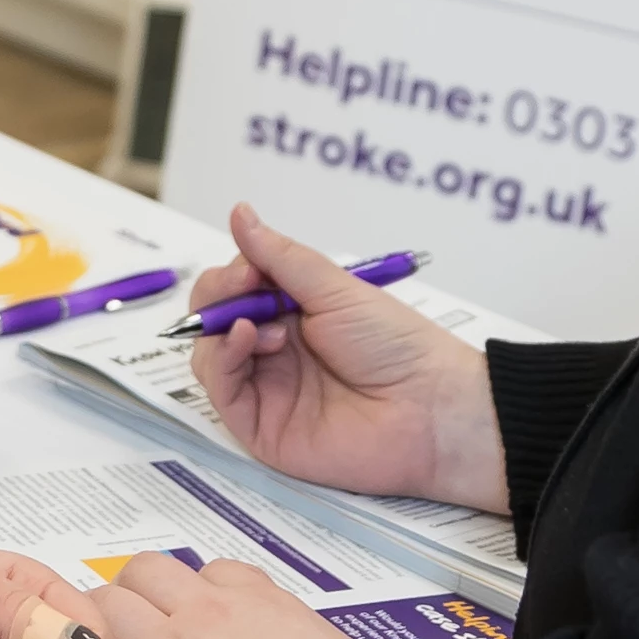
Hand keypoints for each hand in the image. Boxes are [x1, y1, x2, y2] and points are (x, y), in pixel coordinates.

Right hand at [187, 204, 505, 511]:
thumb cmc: (393, 344)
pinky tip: (248, 341)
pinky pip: (219, 392)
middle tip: (243, 285)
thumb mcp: (336, 290)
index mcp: (294, 314)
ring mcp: (266, 389)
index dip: (234, 274)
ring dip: (223, 328)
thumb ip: (280, 257)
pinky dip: (221, 359)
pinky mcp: (260, 427)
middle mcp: (275, 351)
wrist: (428, 408)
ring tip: (262, 325)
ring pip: (209, 353)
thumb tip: (239, 212)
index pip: (239, 288)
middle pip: (216, 319)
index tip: (249, 268)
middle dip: (219, 296)